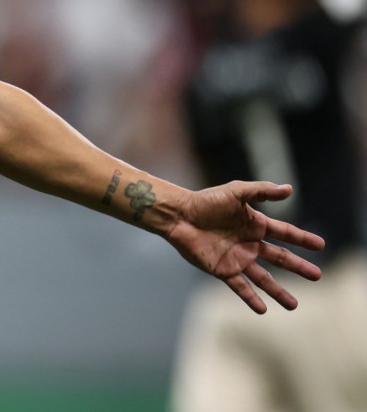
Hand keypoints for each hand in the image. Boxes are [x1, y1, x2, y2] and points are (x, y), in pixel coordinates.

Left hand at [166, 181, 323, 312]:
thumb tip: (289, 189)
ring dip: (278, 291)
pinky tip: (263, 309)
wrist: (180, 216)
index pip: (285, 233)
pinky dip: (251, 298)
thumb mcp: (236, 192)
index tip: (320, 245)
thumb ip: (262, 191)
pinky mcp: (222, 269)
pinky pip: (240, 287)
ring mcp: (237, 258)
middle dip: (298, 267)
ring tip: (294, 305)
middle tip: (317, 276)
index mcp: (255, 225)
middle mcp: (249, 244)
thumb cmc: (206, 201)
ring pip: (263, 278)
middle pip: (279, 258)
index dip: (302, 239)